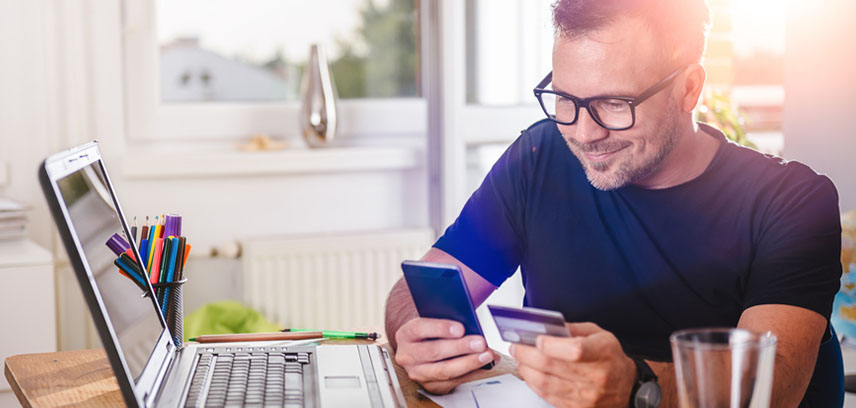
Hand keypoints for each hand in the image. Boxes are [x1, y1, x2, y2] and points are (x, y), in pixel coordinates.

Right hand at [394, 317, 499, 393]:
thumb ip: (447, 315)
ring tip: (486, 355)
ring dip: (469, 363)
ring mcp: (418, 373)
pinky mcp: (430, 386)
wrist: (423, 346)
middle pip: (433, 352)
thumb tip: (469, 318)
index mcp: (406, 334)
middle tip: (480, 343)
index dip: (440, 328)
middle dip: (460, 347)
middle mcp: (408, 355)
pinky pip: (453, 382)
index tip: (460, 328)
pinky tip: (484, 365)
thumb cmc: (431, 331)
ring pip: (444, 371)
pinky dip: (472, 373)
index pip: (419, 329)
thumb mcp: (433, 318)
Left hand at [510, 322, 635, 407]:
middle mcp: (595, 377)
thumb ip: (572, 329)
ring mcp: (586, 396)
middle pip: (552, 366)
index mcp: (602, 353)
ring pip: (545, 383)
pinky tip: (530, 374)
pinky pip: (547, 396)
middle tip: (516, 347)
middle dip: (527, 354)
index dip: (550, 345)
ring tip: (520, 359)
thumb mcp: (598, 334)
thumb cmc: (610, 358)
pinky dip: (534, 384)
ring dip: (526, 370)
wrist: (626, 387)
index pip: (573, 350)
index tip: (536, 338)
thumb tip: (546, 328)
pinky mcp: (576, 407)